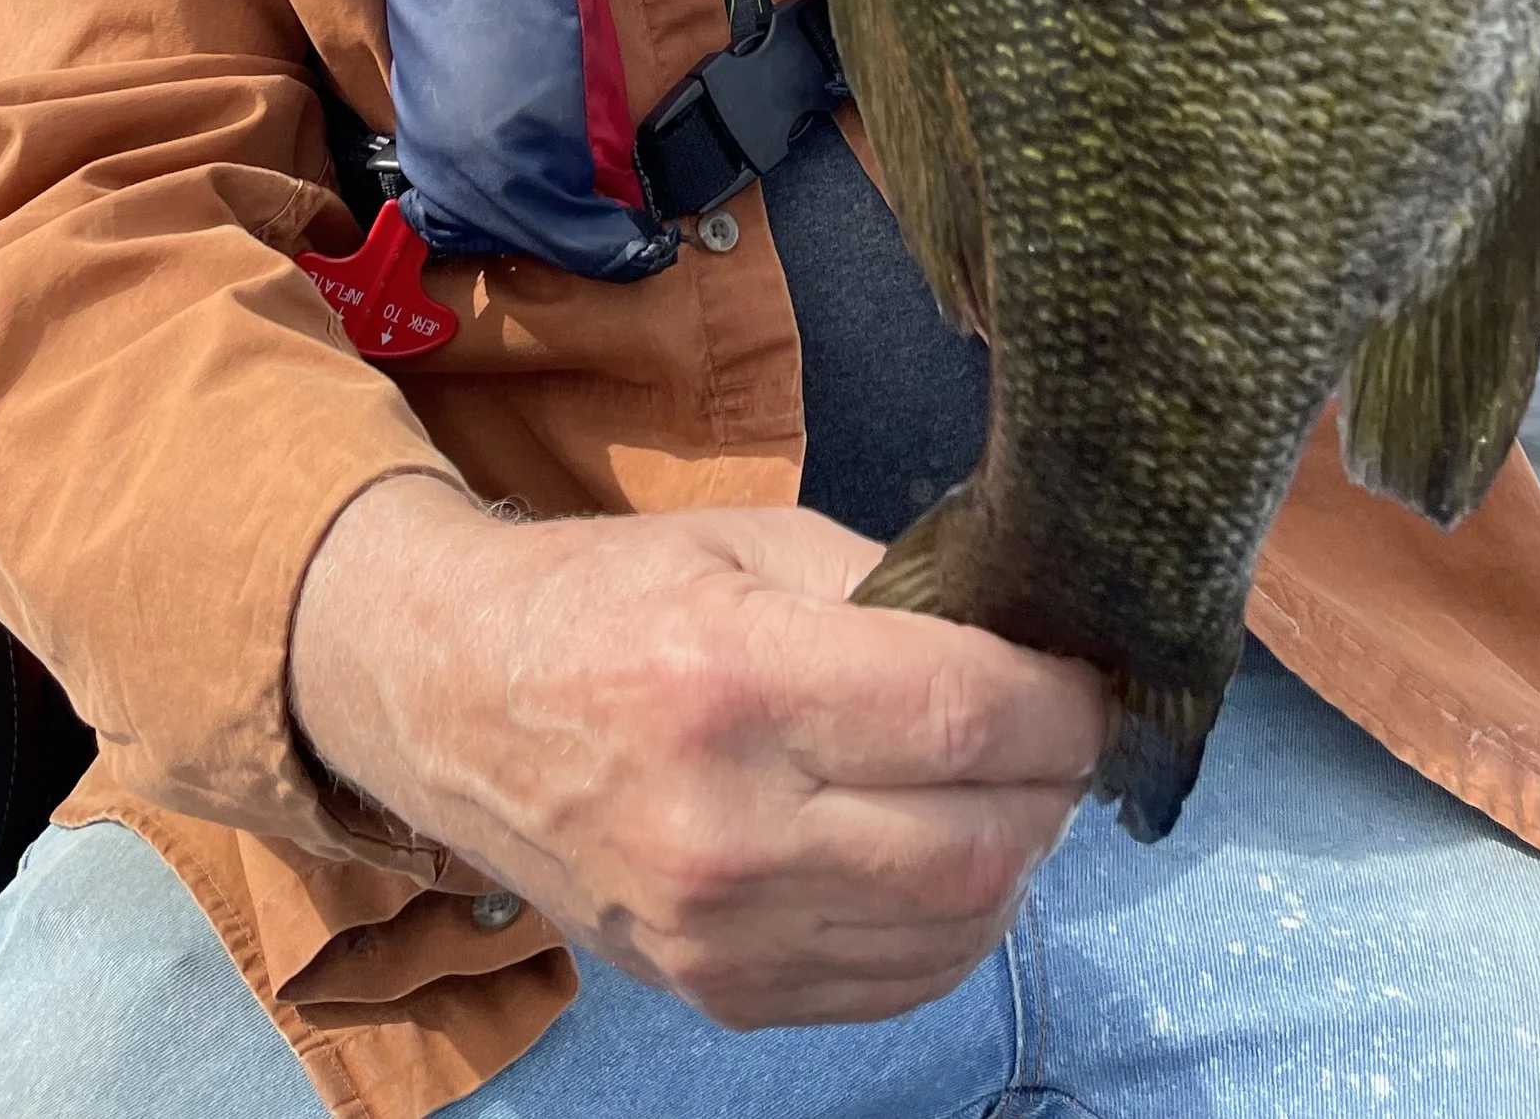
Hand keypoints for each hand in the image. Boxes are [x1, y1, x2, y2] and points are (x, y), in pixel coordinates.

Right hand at [289, 475, 1109, 1028]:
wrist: (449, 702)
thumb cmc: (605, 597)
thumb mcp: (748, 544)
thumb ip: (891, 595)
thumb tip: (1026, 641)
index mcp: (735, 685)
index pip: (963, 719)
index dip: (1061, 704)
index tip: (1091, 676)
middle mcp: (729, 831)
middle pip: (980, 842)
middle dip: (1055, 784)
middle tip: (1062, 732)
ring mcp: (720, 935)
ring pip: (957, 929)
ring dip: (1016, 857)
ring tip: (1006, 790)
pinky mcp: (718, 996)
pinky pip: (896, 985)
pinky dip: (954, 926)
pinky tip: (943, 858)